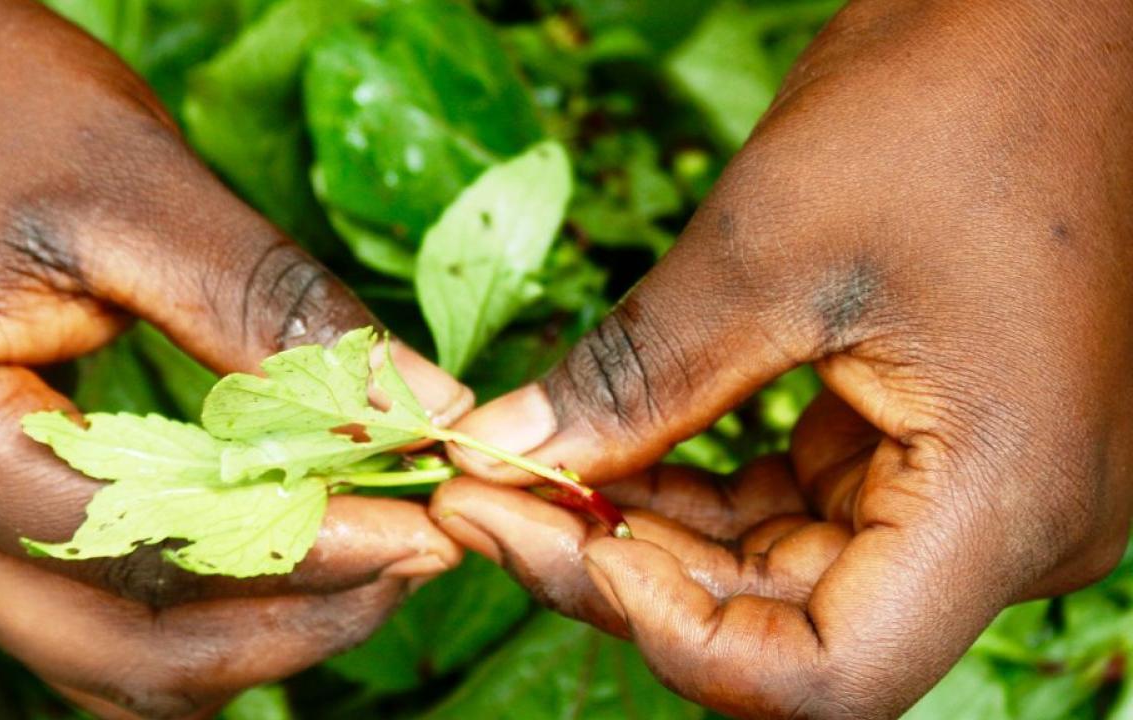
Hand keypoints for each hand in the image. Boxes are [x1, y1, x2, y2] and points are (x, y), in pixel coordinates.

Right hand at [0, 2, 471, 716]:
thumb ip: (262, 304)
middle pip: (127, 647)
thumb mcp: (118, 181)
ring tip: (357, 556)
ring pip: (98, 652)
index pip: (159, 546)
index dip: (310, 547)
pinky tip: (263, 543)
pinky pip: (73, 606)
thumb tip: (416, 404)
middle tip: (410, 554)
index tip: (421, 524)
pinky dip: (182, 599)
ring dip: (242, 626)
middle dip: (293, 617)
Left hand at [431, 1, 1132, 716]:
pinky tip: (618, 456)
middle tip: (496, 500)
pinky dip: (708, 493)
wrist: (1060, 18)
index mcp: (1006, 496)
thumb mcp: (770, 245)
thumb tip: (505, 457)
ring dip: (659, 535)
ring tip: (537, 474)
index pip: (827, 677)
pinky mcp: (944, 443)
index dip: (672, 636)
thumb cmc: (960, 97)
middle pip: (791, 626)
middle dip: (630, 571)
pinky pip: (807, 509)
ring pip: (788, 573)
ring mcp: (982, 488)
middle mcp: (1014, 523)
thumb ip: (637, 378)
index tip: (557, 543)